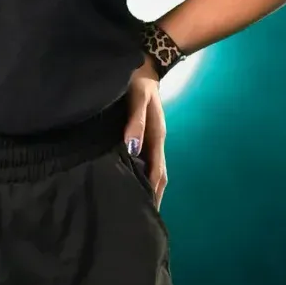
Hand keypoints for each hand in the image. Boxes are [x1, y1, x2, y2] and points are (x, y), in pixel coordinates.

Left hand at [124, 55, 167, 208]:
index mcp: (156, 137)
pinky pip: (142, 161)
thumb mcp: (137, 98)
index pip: (157, 174)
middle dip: (151, 198)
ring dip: (145, 188)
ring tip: (133, 208)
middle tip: (139, 221)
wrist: (144, 63)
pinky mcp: (142, 135)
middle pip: (156, 177)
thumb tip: (133, 149)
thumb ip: (135, 122)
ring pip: (150, 170)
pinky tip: (128, 182)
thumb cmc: (139, 81)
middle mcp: (155, 142)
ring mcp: (149, 139)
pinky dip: (138, 175)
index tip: (146, 215)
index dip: (153, 194)